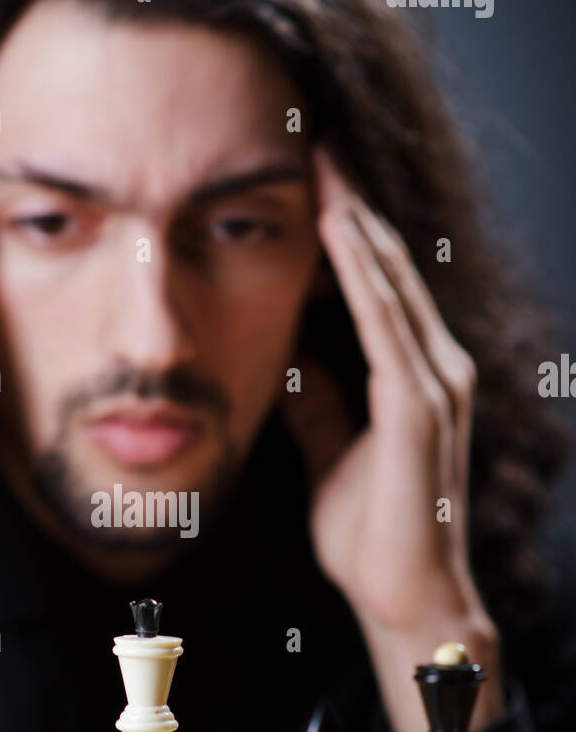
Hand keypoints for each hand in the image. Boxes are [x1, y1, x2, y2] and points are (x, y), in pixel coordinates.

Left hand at [283, 148, 503, 731]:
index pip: (376, 283)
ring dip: (355, 216)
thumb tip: (296, 362)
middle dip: (351, 199)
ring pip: (391, 281)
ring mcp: (435, 383)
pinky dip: (362, 271)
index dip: (345, 226)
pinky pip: (386, 324)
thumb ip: (321, 405)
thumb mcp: (330, 454)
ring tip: (321, 154)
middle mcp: (435, 366)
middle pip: (387, 266)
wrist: (404, 597)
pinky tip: (338, 226)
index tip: (308, 174)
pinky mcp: (420, 408)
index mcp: (412, 375)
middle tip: (312, 133)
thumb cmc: (370, 535)